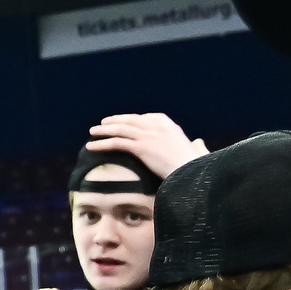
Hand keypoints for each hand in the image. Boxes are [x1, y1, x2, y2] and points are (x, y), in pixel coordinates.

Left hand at [86, 113, 206, 180]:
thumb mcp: (196, 150)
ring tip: (92, 132)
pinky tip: (92, 146)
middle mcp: (158, 127)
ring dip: (104, 130)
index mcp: (170, 126)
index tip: (124, 121)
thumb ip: (195, 145)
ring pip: (121, 129)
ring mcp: (148, 135)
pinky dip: (102, 144)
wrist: (193, 173)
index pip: (148, 117)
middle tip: (103, 123)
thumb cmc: (196, 167)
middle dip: (115, 121)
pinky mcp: (141, 147)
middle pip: (131, 120)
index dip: (133, 119)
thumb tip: (198, 142)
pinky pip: (117, 143)